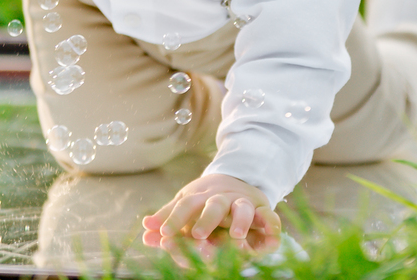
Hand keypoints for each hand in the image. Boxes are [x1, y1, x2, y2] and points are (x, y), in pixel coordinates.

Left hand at [141, 174, 280, 262]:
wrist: (237, 180)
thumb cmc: (205, 200)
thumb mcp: (186, 205)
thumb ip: (167, 219)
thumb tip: (145, 230)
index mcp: (200, 197)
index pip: (185, 206)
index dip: (174, 219)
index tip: (163, 234)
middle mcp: (222, 199)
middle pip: (214, 206)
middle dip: (207, 219)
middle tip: (197, 234)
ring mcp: (243, 204)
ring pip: (242, 209)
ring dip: (240, 221)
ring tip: (235, 235)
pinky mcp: (263, 210)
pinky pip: (270, 218)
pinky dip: (271, 225)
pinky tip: (271, 237)